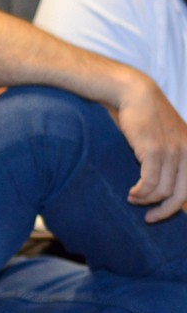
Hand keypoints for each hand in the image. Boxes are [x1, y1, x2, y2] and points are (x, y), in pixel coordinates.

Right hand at [112, 73, 186, 221]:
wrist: (135, 94)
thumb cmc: (148, 117)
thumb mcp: (169, 137)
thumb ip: (172, 157)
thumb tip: (165, 185)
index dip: (177, 206)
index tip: (161, 213)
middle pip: (181, 194)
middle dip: (165, 210)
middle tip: (149, 218)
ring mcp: (172, 152)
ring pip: (163, 190)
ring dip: (146, 199)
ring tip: (133, 198)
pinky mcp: (154, 151)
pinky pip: (150, 181)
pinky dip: (140, 192)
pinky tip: (132, 192)